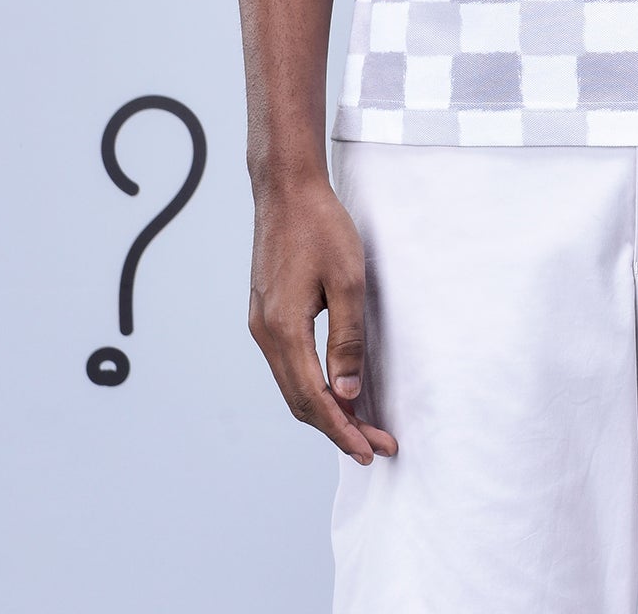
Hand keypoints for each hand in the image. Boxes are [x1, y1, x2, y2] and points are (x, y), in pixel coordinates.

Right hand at [248, 173, 397, 463]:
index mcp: (284, 329)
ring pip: (292, 385)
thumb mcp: (348, 281)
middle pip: (300, 401)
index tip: (371, 449)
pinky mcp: (266, 312)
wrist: (286, 188)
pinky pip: (288, 363)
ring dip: (325, 409)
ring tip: (360, 424)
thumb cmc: (320, 226)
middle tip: (374, 445)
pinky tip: (336, 387)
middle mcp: (265, 333)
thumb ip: (348, 340)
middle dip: (338, 427)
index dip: (343, 429)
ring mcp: (262, 323)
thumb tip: (347, 392)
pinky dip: (312, 384)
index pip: (314, 399)